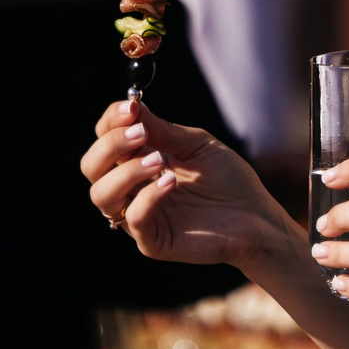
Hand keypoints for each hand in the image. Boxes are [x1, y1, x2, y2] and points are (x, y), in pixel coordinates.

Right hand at [82, 100, 296, 266]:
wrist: (257, 217)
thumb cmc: (228, 179)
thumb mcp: (196, 145)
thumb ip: (164, 131)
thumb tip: (132, 106)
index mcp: (136, 163)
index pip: (103, 139)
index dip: (111, 122)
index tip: (131, 107)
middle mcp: (131, 189)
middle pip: (91, 166)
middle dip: (110, 145)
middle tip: (141, 133)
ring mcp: (138, 216)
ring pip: (101, 195)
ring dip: (125, 172)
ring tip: (159, 160)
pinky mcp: (152, 241)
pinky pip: (133, 220)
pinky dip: (148, 197)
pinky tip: (171, 182)